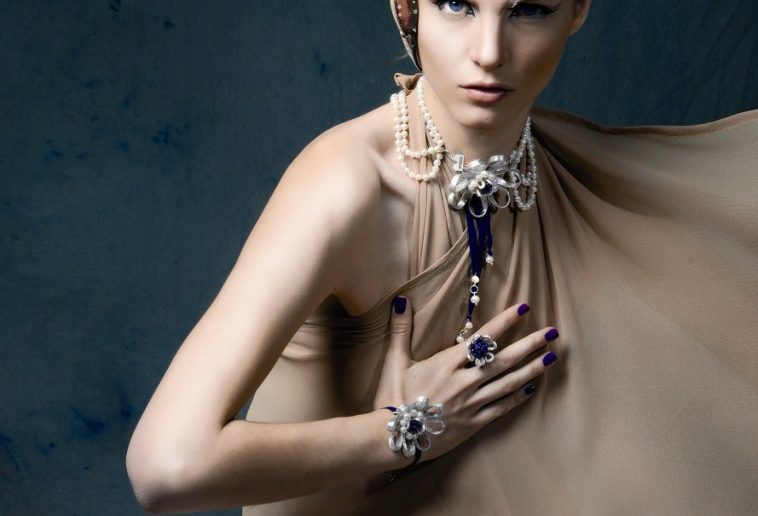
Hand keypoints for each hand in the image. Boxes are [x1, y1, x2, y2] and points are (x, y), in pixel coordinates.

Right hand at [374, 297, 558, 460]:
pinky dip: (517, 398)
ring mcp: (471, 404)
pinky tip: (531, 388)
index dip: (505, 321)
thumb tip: (402, 300)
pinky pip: (501, 408)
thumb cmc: (392, 398)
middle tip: (552, 332)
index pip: (483, 337)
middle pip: (504, 359)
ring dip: (532, 369)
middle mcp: (464, 381)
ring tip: (551, 357)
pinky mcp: (473, 424)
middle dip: (530, 344)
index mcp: (447, 363)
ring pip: (508, 383)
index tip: (523, 308)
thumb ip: (401, 330)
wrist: (392, 438)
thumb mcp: (395, 361)